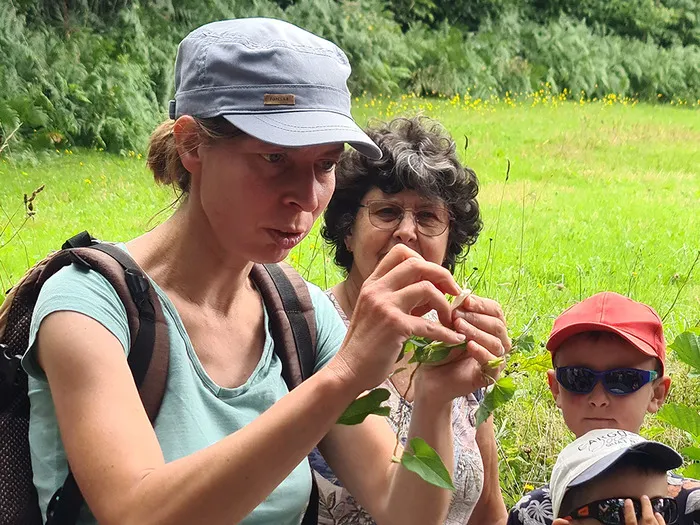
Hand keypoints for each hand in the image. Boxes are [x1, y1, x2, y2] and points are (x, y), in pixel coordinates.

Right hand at [330, 244, 464, 392]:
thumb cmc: (366, 344)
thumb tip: (434, 291)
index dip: (424, 261)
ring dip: (445, 304)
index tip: (436, 279)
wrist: (348, 370)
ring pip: (427, 288)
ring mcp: (384, 306)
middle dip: (442, 275)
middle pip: (417, 264)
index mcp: (372, 283)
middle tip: (454, 292)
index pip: (400, 253)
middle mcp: (377, 289)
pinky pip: (430, 325)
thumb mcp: (378, 312)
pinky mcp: (394, 326)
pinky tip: (454, 340)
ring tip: (449, 320)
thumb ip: (402, 298)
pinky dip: (446, 333)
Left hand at [413, 294, 508, 403]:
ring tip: (459, 328)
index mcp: (490, 327)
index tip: (464, 301)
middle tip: (456, 316)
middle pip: (498, 325)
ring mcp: (496, 359)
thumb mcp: (448, 326)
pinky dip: (482, 352)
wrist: (430, 376)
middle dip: (476, 318)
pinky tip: (469, 345)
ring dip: (476, 332)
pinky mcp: (491, 376)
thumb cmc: (440, 349)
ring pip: (496, 342)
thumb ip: (457, 313)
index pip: (495, 310)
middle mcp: (498, 342)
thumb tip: (461, 297)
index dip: (481, 304)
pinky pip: (492, 362)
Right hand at [624, 496, 666, 524]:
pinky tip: (659, 516)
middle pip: (647, 517)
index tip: (628, 500)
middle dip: (646, 506)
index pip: (631, 520)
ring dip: (654, 513)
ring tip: (651, 505)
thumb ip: (626, 524)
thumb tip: (615, 524)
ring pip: (656, 520)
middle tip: (644, 497)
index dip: (629, 509)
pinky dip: (661, 520)